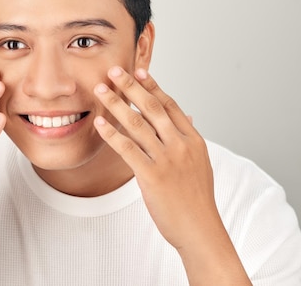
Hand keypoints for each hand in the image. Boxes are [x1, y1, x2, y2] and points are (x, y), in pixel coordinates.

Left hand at [93, 66, 215, 248]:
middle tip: (114, 71)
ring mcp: (168, 160)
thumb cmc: (197, 199)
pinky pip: (128, 149)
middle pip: (152, 108)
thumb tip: (187, 116)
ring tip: (100, 90)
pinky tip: (99, 124)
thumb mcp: (200, 163)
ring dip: (116, 104)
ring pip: (138, 124)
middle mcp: (181, 145)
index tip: (139, 70)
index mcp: (194, 140)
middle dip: (131, 86)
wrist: (201, 230)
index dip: (153, 86)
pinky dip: (112, 134)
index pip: (170, 105)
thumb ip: (189, 139)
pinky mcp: (153, 176)